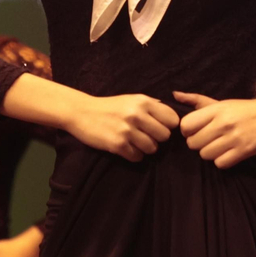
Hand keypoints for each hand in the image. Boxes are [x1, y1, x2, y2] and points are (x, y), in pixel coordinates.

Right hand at [64, 93, 178, 160]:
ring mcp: (127, 130)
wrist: (81, 112)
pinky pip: (137, 157)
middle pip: (165, 136)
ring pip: (152, 148)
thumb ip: (151, 105)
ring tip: (136, 143)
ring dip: (146, 148)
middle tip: (146, 136)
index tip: (160, 128)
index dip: (168, 126)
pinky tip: (127, 148)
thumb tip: (173, 116)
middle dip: (157, 138)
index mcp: (143, 101)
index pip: (172, 119)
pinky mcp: (117, 144)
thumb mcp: (132, 99)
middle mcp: (137, 114)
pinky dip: (134, 155)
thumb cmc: (110, 106)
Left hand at [176, 92, 255, 168]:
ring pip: (205, 155)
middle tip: (210, 140)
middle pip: (193, 143)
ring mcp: (234, 137)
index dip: (187, 131)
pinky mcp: (244, 151)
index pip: (186, 125)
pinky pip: (220, 163)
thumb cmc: (249, 109)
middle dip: (199, 144)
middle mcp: (223, 122)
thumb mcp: (224, 102)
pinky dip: (223, 161)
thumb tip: (175, 94)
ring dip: (211, 153)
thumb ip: (198, 101)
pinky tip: (230, 153)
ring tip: (221, 147)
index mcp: (217, 109)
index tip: (196, 132)